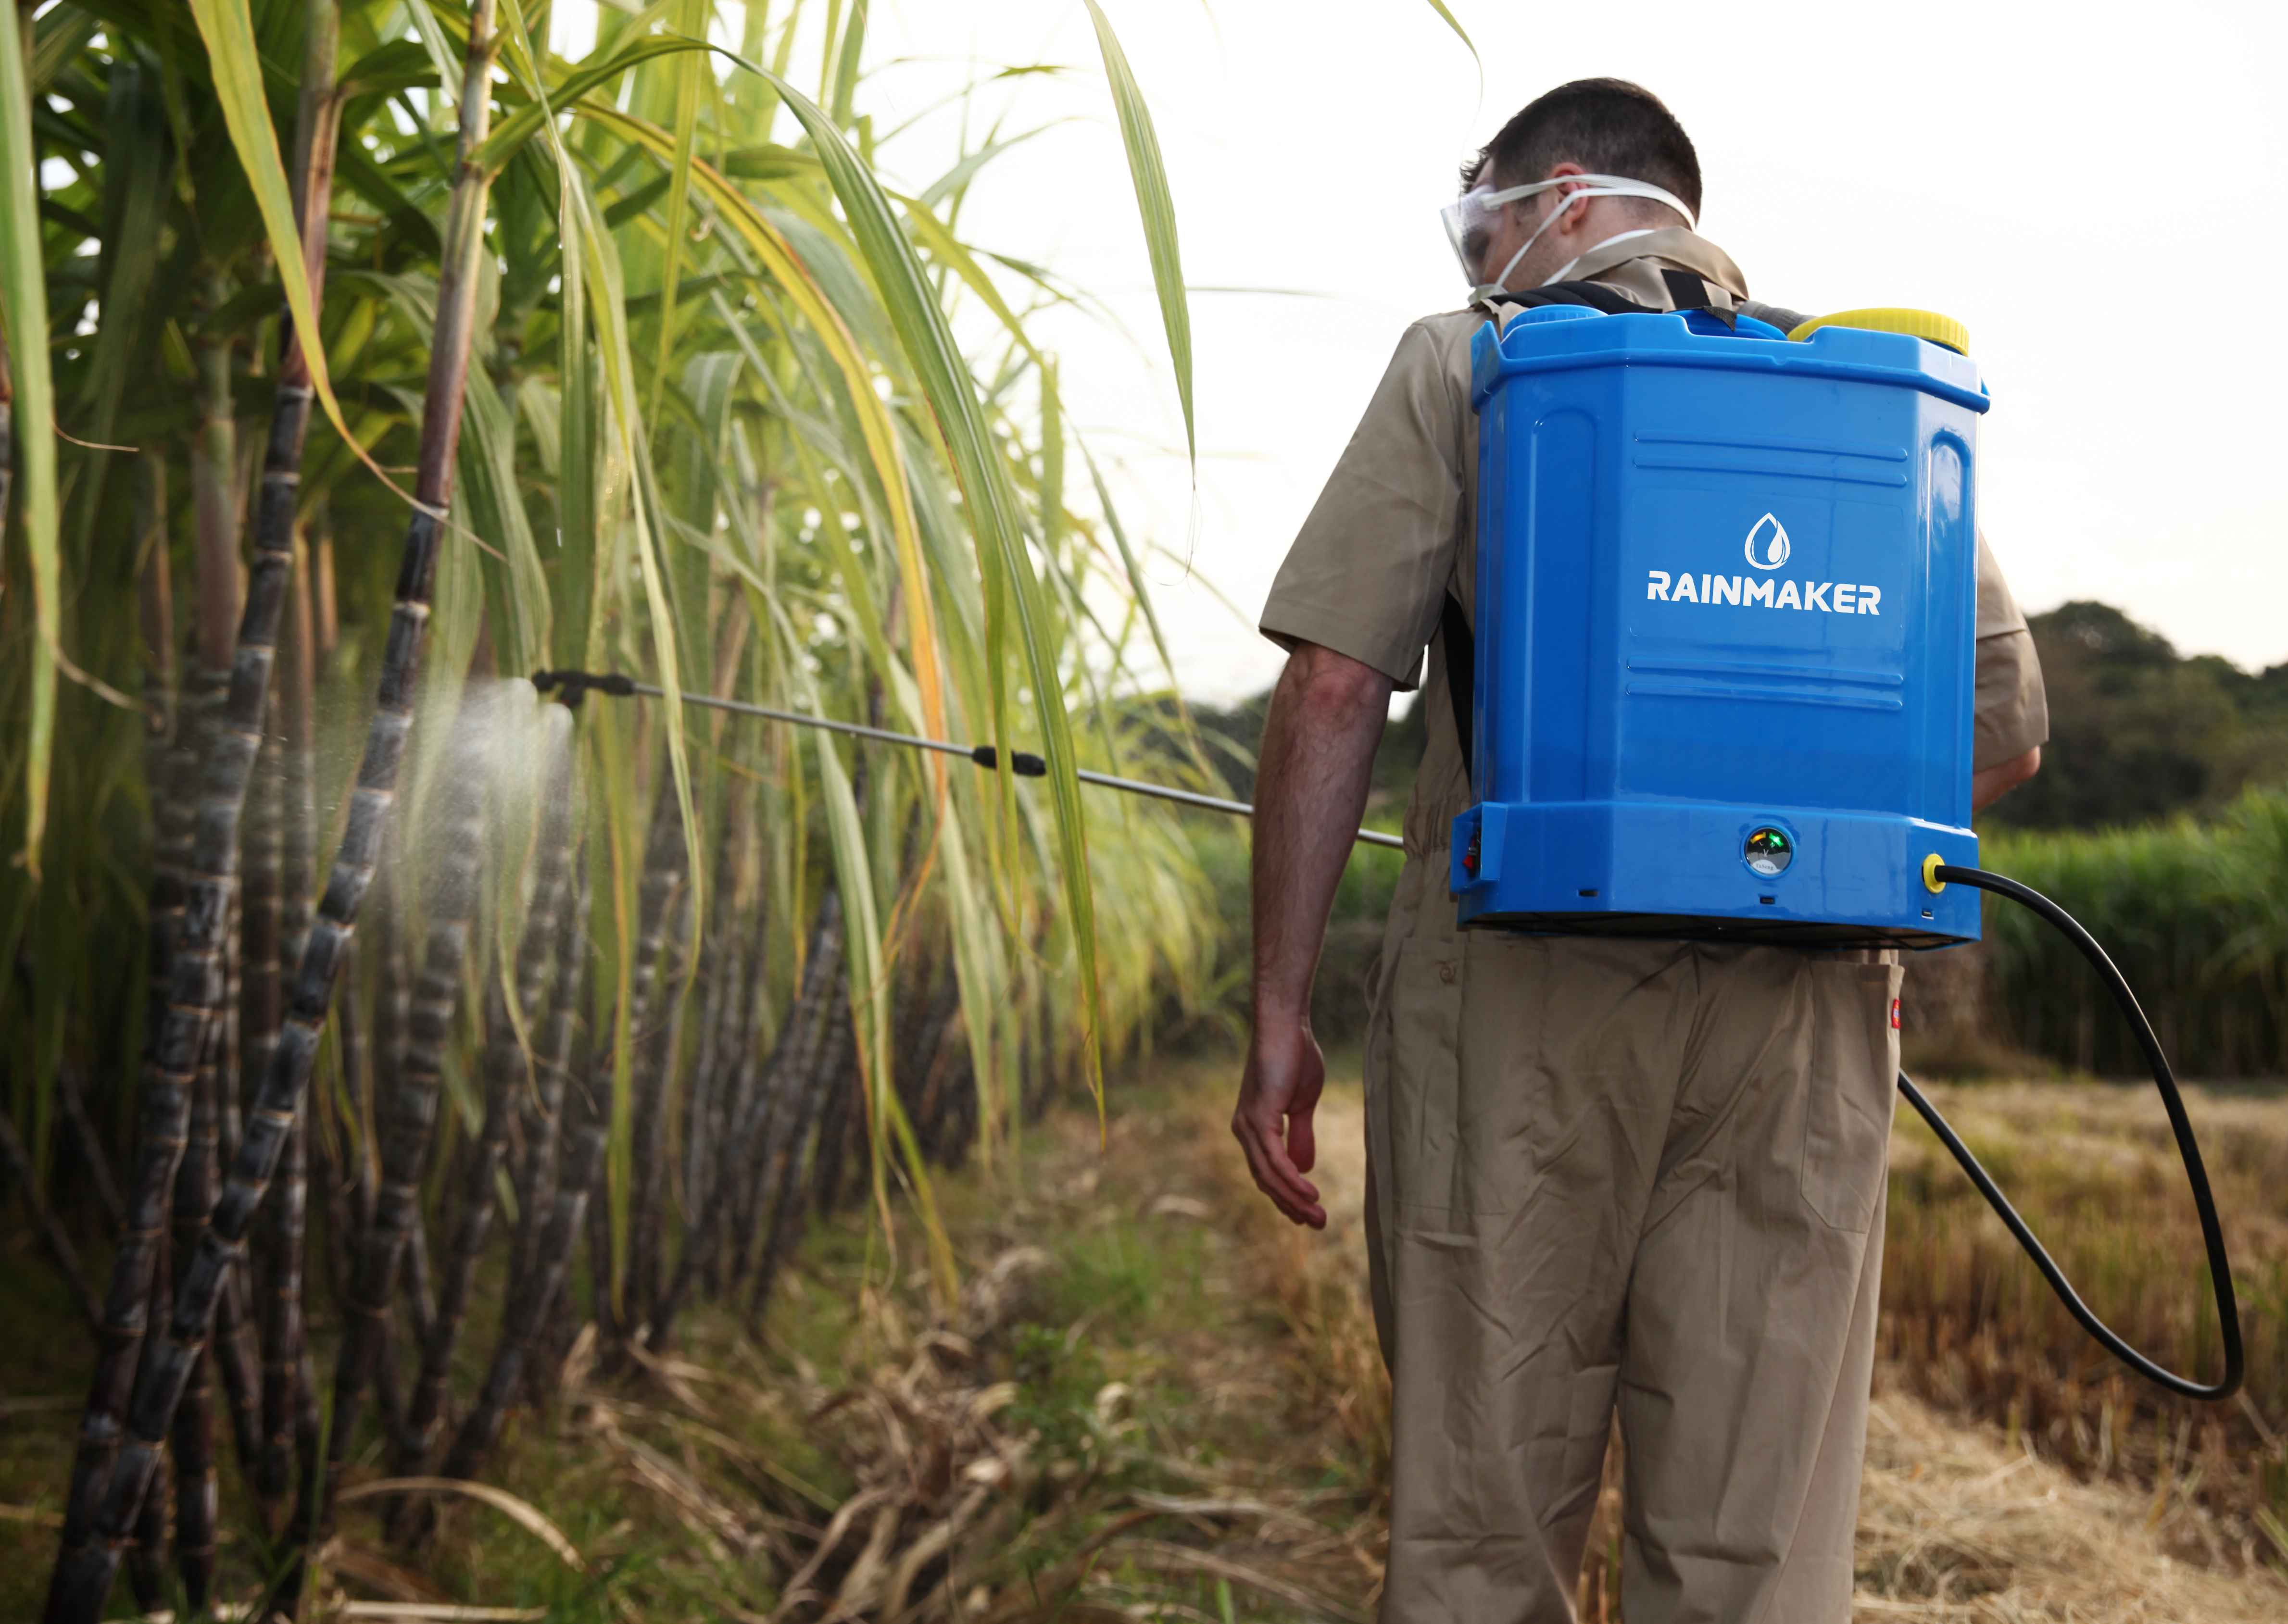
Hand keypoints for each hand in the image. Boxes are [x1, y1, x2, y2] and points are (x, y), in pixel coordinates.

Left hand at [1232, 1017, 1327, 1228]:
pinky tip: (1309, 1193)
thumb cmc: (1295, 1057)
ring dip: (1294, 1199)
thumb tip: (1304, 1168)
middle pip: (1266, 1181)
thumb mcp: (1302, 1104)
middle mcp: (1245, 1130)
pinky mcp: (1258, 1118)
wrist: (1287, 1027)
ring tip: (1318, 1216)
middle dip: (1291, 1206)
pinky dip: (1291, 1179)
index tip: (1307, 1215)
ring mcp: (1249, 1125)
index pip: (1267, 1173)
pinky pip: (1274, 1159)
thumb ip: (1301, 1136)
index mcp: (1254, 1128)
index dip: (1286, 1197)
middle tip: (1317, 1224)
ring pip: (1269, 1176)